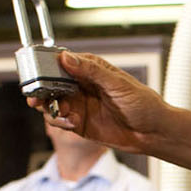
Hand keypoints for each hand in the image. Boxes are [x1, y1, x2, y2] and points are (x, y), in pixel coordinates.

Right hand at [30, 50, 170, 151]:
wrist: (153, 132)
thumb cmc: (143, 104)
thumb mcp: (118, 84)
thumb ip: (92, 72)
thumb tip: (67, 58)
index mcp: (90, 69)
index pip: (62, 62)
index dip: (47, 66)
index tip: (37, 72)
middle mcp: (81, 85)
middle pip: (50, 83)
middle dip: (41, 89)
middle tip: (37, 96)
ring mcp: (79, 104)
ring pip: (51, 102)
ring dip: (49, 107)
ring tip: (60, 111)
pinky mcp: (79, 123)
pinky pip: (59, 120)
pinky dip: (60, 121)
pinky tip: (72, 122)